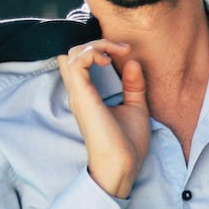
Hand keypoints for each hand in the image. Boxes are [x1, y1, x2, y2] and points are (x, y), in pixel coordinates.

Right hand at [58, 40, 149, 198]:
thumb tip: (133, 62)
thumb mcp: (135, 107)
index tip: (125, 51)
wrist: (122, 166)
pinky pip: (77, 62)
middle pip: (73, 52)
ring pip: (73, 53)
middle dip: (97, 42)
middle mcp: (79, 92)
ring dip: (96, 45)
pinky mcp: (82, 95)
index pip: (80, 61)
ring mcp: (78, 93)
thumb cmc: (127, 144)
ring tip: (115, 52)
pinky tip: (108, 60)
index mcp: (88, 94)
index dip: (99, 48)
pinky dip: (92, 53)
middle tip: (122, 48)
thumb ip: (133, 85)